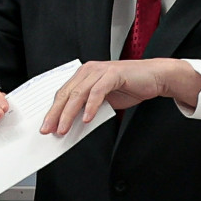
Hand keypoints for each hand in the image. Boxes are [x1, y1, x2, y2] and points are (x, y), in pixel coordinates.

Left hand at [40, 59, 200, 134]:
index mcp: (84, 75)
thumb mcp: (105, 100)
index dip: (53, 111)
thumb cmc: (130, 86)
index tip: (46, 126)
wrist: (154, 77)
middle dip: (55, 114)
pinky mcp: (113, 74)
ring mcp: (100, 71)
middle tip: (48, 130)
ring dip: (69, 114)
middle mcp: (89, 70)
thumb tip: (74, 124)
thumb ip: (89, 107)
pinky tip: (87, 119)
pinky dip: (91, 106)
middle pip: (66, 94)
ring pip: (78, 94)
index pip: (63, 94)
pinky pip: (97, 92)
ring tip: (63, 129)